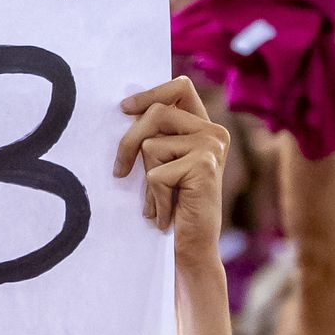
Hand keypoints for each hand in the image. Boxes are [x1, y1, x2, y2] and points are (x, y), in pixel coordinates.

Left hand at [115, 76, 228, 264]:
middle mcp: (214, 132)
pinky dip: (154, 199)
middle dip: (128, 143)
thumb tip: (125, 110)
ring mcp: (211, 147)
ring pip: (150, 145)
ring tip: (159, 200)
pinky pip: (155, 174)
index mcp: (205, 127)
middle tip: (120, 172)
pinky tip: (166, 214)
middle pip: (156, 113)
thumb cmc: (173, 207)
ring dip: (146, 179)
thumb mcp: (163, 164)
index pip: (180, 87)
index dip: (151, 93)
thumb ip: (155, 136)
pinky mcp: (203, 165)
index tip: (125, 109)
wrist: (192, 247)